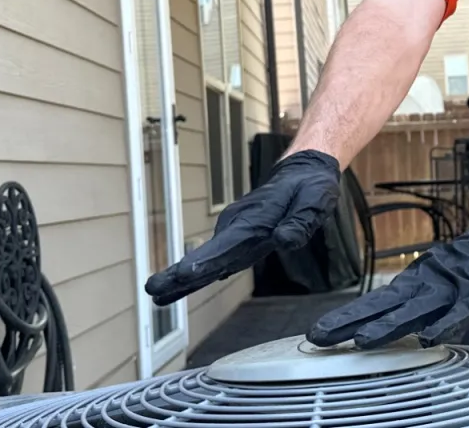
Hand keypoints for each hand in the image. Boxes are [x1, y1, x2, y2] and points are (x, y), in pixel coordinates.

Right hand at [145, 150, 339, 305]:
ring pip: (207, 258)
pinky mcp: (237, 237)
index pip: (228, 244)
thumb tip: (284, 241)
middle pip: (208, 255)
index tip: (183, 273)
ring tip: (158, 295)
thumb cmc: (309, 189)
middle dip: (181, 274)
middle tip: (153, 289)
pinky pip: (215, 258)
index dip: (206, 261)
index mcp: (256, 220)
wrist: (302, 173)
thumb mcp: (315, 202)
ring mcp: (235, 231)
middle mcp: (238, 226)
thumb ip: (300, 223)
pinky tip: (179, 289)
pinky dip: (196, 273)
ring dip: (183, 276)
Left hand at [307, 198, 468, 348]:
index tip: (321, 331)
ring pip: (415, 310)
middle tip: (321, 335)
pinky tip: (428, 339)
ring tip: (362, 340)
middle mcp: (429, 282)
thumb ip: (425, 299)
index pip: (377, 301)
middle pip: (384, 305)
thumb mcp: (445, 276)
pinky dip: (445, 325)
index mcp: (419, 279)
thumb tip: (404, 322)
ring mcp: (453, 286)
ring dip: (388, 326)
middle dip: (351, 322)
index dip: (349, 316)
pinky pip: (460, 313)